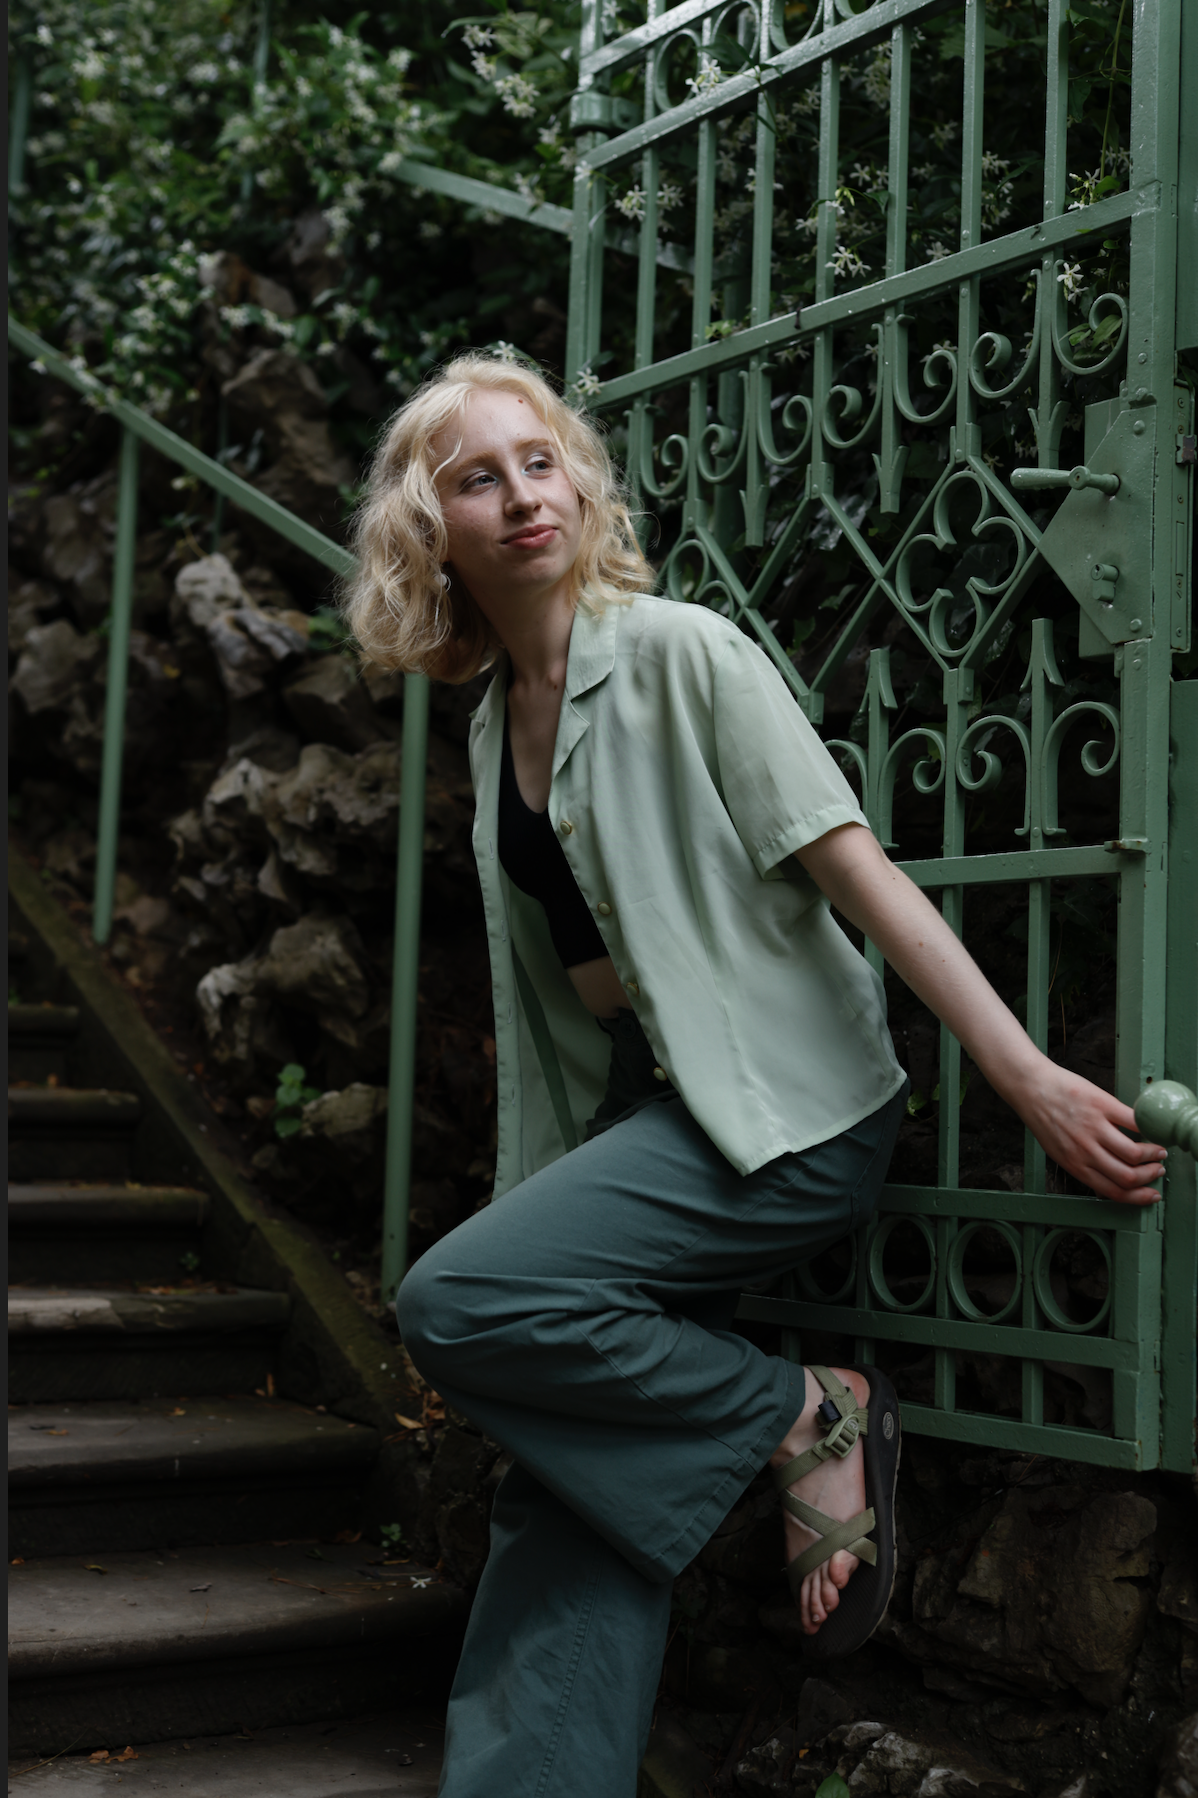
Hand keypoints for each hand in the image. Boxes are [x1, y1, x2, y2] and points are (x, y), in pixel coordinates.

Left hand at [1012, 1059, 1166, 1204]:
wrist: (1032, 1087)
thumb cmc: (1044, 1118)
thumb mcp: (1058, 1151)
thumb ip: (1082, 1164)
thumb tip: (1109, 1175)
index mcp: (1075, 1165)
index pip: (1114, 1192)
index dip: (1138, 1197)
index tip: (1151, 1195)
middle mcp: (1085, 1151)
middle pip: (1128, 1176)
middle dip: (1149, 1177)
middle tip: (1158, 1170)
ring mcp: (1094, 1128)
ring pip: (1134, 1153)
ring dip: (1153, 1155)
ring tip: (1158, 1150)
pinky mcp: (1101, 1105)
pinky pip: (1133, 1122)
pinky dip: (1148, 1128)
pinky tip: (1151, 1129)